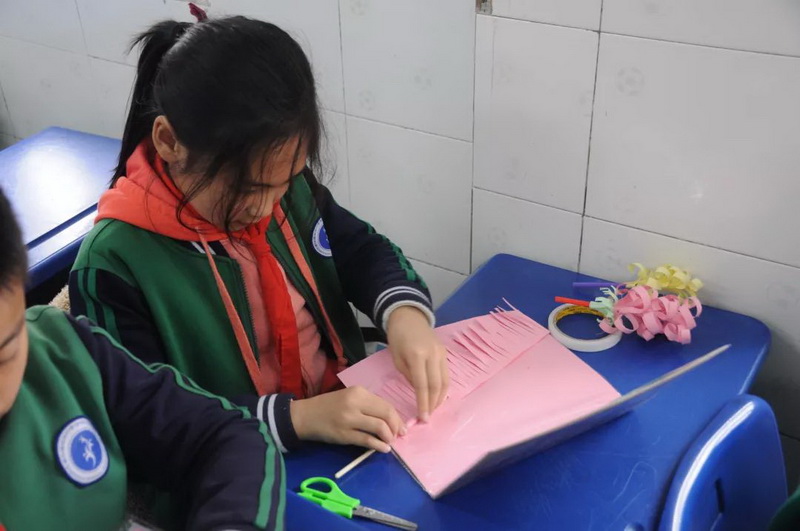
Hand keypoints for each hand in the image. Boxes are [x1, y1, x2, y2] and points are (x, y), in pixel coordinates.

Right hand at [290, 387, 404, 451]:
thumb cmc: (329, 406)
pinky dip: (379, 446)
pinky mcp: (344, 435)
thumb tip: (391, 419)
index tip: (401, 427)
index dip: (397, 418)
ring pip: (379, 427)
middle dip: (396, 428)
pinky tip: (383, 449)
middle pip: (386, 415)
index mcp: (359, 392)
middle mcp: (355, 403)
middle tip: (397, 436)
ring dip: (389, 437)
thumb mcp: (349, 398)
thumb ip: (368, 405)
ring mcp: (349, 419)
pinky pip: (367, 440)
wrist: (306, 415)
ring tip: (389, 442)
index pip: (386, 405)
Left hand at [386, 306, 448, 421]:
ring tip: (433, 409)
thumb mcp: (397, 359)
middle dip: (433, 404)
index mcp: (417, 356)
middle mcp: (432, 355)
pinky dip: (443, 388)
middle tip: (429, 417)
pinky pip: (446, 374)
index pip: (422, 385)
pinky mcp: (445, 353)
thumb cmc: (398, 338)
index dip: (423, 403)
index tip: (422, 418)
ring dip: (440, 398)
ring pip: (445, 381)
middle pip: (436, 385)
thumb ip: (409, 376)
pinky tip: (438, 396)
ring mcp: (441, 353)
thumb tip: (420, 391)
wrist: (408, 317)